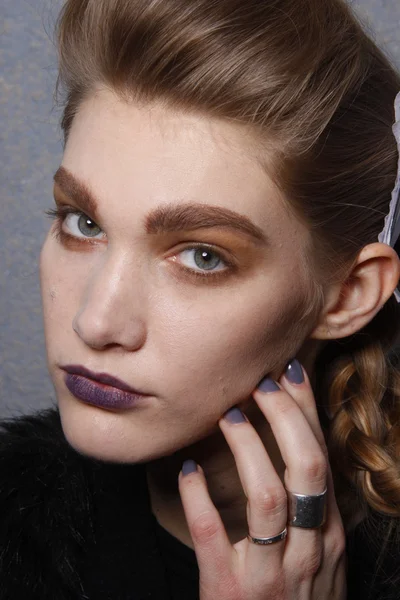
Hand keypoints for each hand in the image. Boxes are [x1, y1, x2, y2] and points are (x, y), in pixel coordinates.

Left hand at [178, 360, 346, 598]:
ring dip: (247, 447)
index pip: (322, 460)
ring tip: (230, 414)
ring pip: (267, 497)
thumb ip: (311, 510)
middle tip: (261, 383)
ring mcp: (270, 572)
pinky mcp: (228, 589)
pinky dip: (198, 496)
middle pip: (306, 469)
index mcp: (328, 535)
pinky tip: (187, 468)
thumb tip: (295, 445)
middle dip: (286, 418)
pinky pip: (212, 535)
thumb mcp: (319, 556)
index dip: (307, 413)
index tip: (288, 373)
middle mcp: (309, 550)